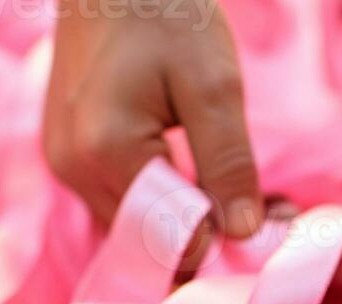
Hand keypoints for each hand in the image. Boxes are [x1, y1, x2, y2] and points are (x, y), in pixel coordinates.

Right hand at [43, 0, 262, 238]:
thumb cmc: (164, 12)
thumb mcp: (213, 83)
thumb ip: (228, 163)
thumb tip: (244, 235)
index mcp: (107, 151)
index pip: (171, 239)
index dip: (225, 239)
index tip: (277, 216)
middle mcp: (74, 168)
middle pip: (148, 242)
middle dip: (209, 234)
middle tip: (273, 207)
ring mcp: (64, 165)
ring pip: (133, 228)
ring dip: (185, 222)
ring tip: (240, 192)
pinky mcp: (67, 158)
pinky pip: (119, 203)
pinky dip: (160, 203)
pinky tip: (198, 179)